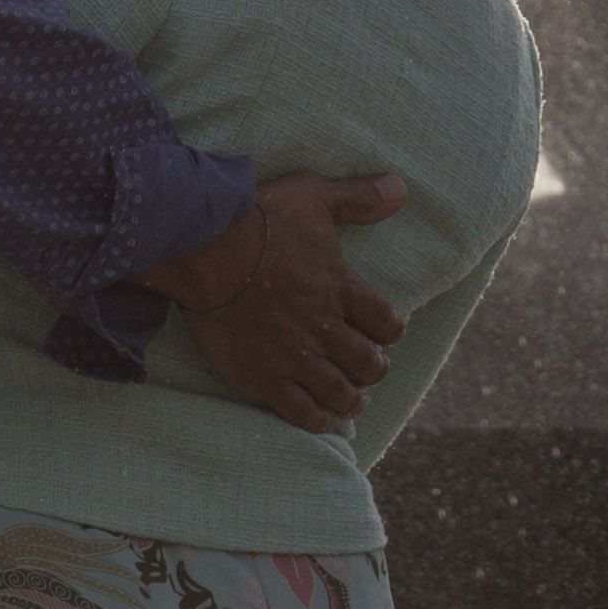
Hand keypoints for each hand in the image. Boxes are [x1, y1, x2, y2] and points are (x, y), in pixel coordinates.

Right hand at [141, 169, 409, 430]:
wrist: (206, 251)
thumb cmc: (259, 219)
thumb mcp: (314, 197)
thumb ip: (359, 198)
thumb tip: (401, 189)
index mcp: (342, 288)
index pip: (387, 322)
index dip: (391, 330)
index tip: (385, 331)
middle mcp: (325, 328)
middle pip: (369, 363)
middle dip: (374, 368)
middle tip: (368, 369)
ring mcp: (295, 357)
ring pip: (341, 393)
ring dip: (352, 399)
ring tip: (352, 400)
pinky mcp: (264, 377)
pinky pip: (302, 412)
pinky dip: (319, 420)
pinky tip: (322, 418)